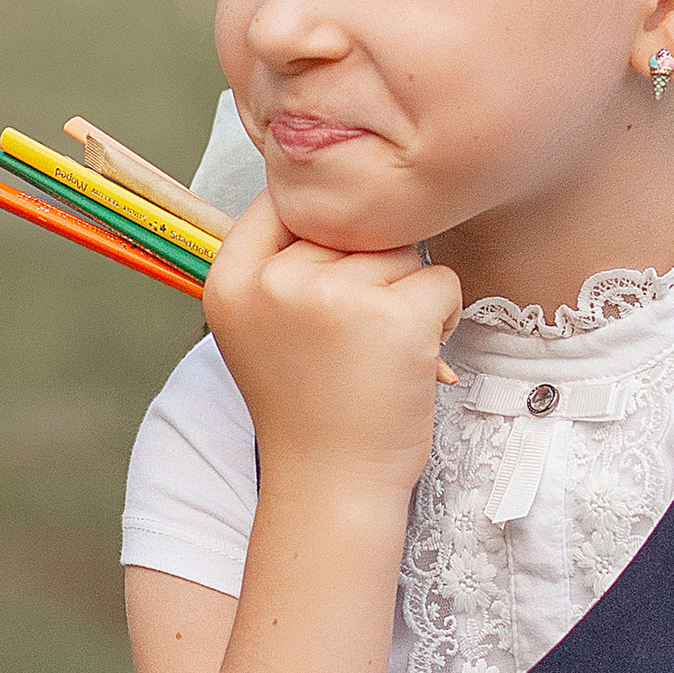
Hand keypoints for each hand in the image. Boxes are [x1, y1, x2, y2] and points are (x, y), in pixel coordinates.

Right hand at [201, 193, 461, 502]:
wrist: (332, 486)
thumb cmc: (308, 405)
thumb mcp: (260, 327)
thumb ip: (279, 262)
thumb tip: (328, 186)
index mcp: (230, 280)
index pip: (282, 198)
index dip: (322, 221)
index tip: (334, 270)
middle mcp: (273, 281)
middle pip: (349, 221)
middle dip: (370, 267)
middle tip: (358, 334)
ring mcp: (332, 297)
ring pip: (400, 248)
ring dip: (408, 292)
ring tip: (383, 348)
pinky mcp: (392, 318)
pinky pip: (440, 280)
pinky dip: (443, 316)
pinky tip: (415, 357)